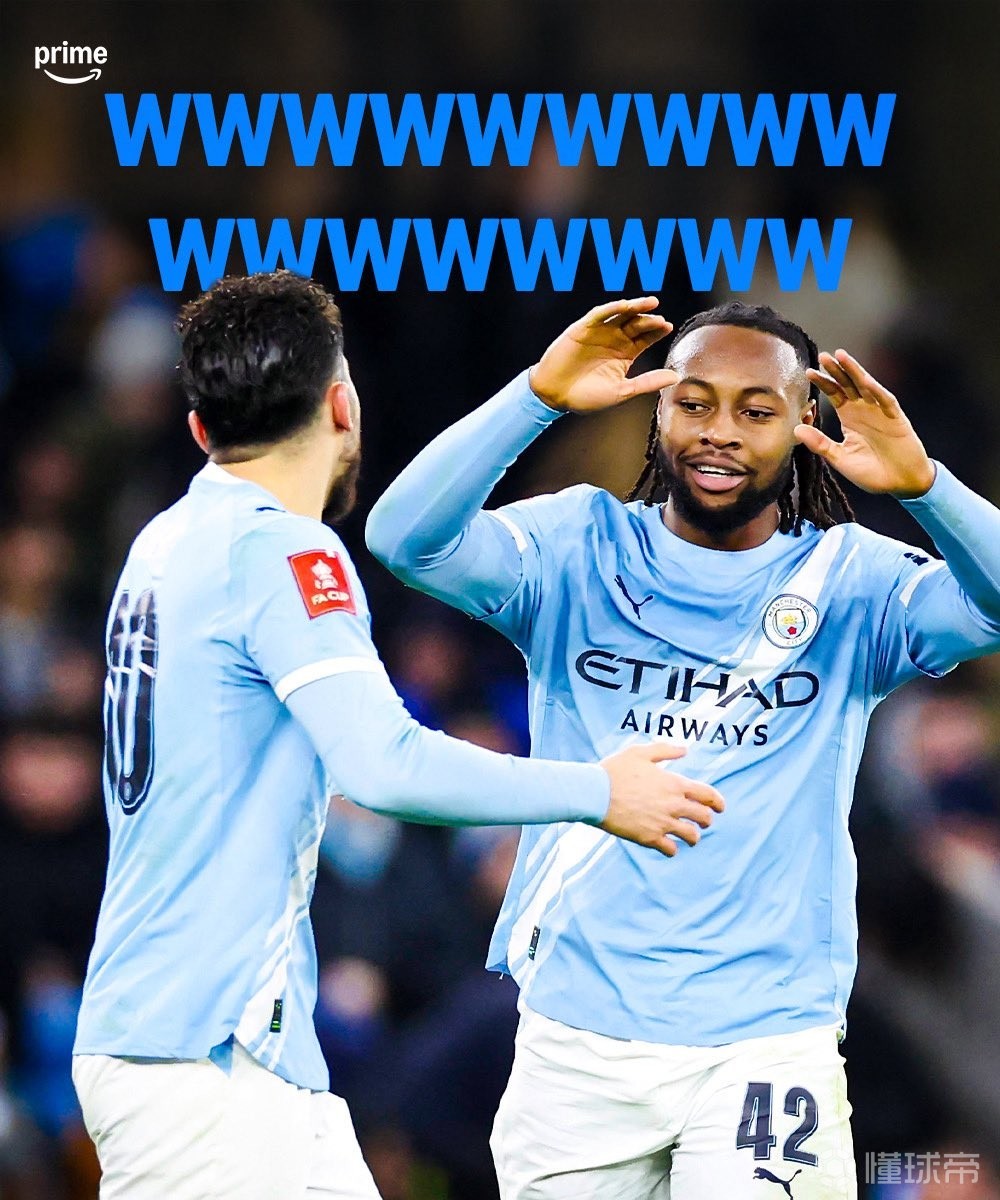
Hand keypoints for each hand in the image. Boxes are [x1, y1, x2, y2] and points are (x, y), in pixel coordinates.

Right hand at [529, 296, 677, 413]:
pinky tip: (625, 306)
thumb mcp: (622, 391)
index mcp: (624, 354)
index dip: (657, 331)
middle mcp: (614, 340)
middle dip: (649, 320)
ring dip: (635, 307)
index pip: (645, 338)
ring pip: (621, 315)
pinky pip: (599, 314)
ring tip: (651, 304)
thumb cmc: (586, 397)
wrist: (555, 395)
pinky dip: (612, 308)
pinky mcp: (583, 328)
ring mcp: (599, 332)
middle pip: (636, 324)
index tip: (668, 327)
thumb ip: (648, 382)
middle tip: (661, 321)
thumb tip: (675, 377)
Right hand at [599, 742, 724, 857]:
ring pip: (692, 836)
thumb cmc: (615, 770)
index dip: (718, 802)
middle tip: (703, 821)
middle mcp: (674, 805)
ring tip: (689, 837)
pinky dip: (673, 849)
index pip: (708, 795)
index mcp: (674, 784)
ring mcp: (663, 823)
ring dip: (693, 836)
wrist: (594, 793)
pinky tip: (669, 847)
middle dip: (707, 820)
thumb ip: (665, 750)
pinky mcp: (650, 838)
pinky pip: (671, 849)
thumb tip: (685, 749)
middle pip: (704, 817)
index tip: (720, 807)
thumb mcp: (639, 752)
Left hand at [796, 350, 935, 498]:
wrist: (900, 482)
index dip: (823, 383)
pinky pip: (885, 401)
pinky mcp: (896, 418)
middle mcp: (863, 409)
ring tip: (841, 356)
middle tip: (823, 356)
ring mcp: (880, 411)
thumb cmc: (871, 471)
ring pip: (865, 386)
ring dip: (854, 371)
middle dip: (836, 370)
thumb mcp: (840, 458)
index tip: (809, 372)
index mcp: (849, 417)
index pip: (834, 394)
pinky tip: (864, 380)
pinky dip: (875, 390)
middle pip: (847, 384)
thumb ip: (820, 444)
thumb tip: (796, 430)